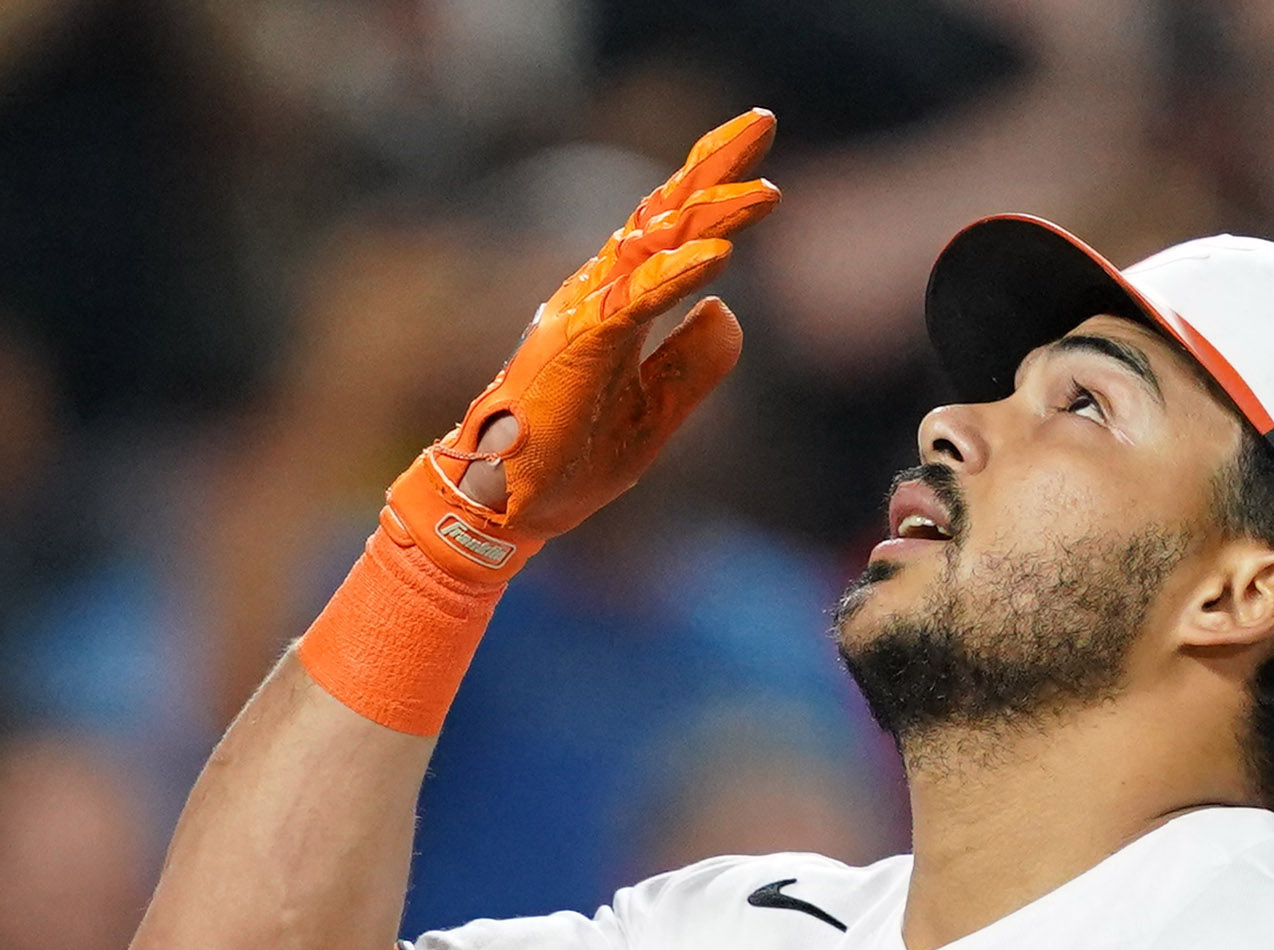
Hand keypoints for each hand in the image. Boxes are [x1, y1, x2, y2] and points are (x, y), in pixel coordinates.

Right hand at [385, 109, 776, 585]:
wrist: (512, 502)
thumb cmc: (571, 459)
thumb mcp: (655, 410)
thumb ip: (690, 362)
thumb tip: (726, 307)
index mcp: (618, 304)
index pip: (671, 234)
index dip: (713, 192)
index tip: (759, 164)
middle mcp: (600, 292)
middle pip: (665, 216)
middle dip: (715, 168)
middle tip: (762, 122)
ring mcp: (587, 313)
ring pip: (654, 247)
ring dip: (707, 213)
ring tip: (759, 189)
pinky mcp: (580, 345)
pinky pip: (635, 302)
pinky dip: (675, 276)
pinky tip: (717, 257)